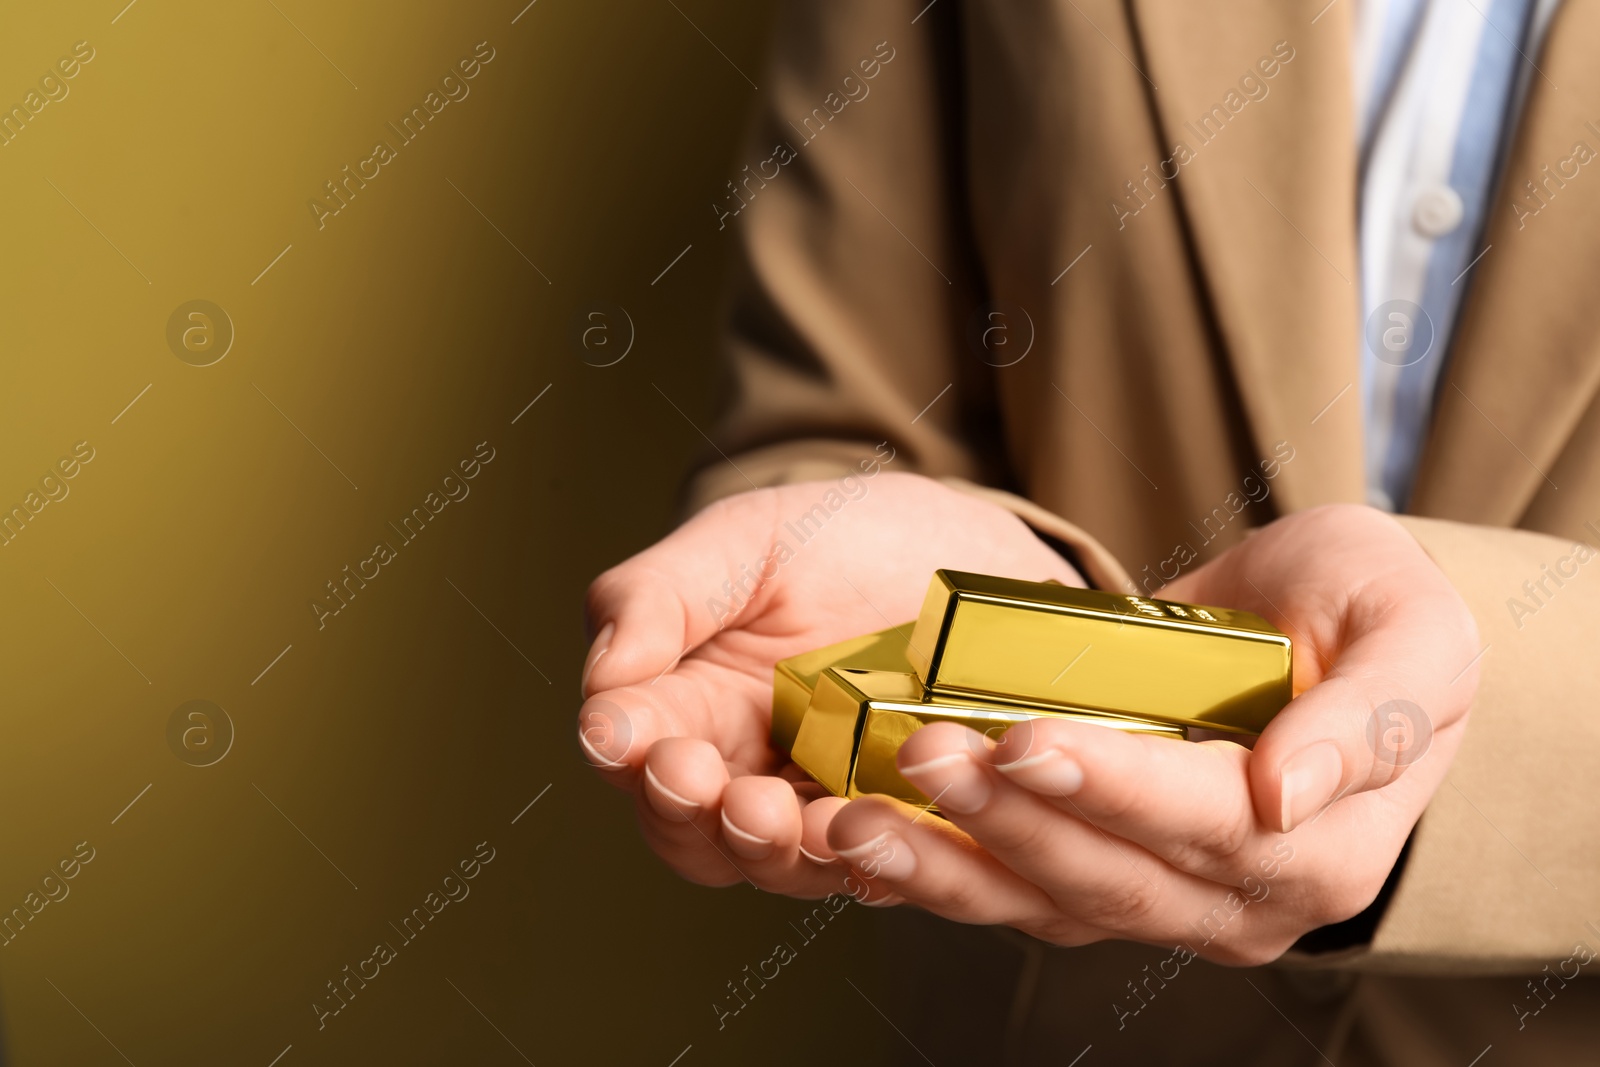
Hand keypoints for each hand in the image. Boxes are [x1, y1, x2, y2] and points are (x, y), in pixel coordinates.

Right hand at [578, 469, 1081, 899]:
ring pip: (779, 863)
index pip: (634, 747)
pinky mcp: (911, 825)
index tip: (616, 732)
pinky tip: (867, 829)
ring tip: (774, 814)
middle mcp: (749, 773)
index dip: (619, 746)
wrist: (970, 554)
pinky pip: (886, 863)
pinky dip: (869, 856)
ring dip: (768, 847)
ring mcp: (828, 807)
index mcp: (690, 705)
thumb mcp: (745, 541)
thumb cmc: (843, 539)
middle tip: (692, 779)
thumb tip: (600, 682)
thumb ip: (659, 596)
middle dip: (685, 812)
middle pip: (691, 831)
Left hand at [823, 503, 1481, 962]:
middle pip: (1111, 875)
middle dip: (1008, 820)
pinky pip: (1013, 889)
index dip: (1118, 787)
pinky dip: (937, 870)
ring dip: (947, 865)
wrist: (1328, 629)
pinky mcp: (1099, 880)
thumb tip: (1286, 795)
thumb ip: (1374, 714)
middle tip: (921, 754)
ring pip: (1046, 902)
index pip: (1209, 825)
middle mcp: (1241, 899)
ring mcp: (1164, 899)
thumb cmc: (1371, 612)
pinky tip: (861, 841)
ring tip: (855, 819)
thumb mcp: (1415, 630)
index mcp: (1324, 847)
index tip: (1027, 740)